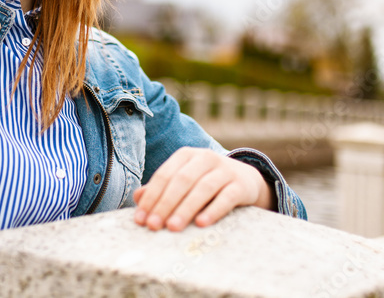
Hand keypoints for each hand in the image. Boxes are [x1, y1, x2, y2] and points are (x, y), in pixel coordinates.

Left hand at [132, 148, 274, 231]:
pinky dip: (213, 210)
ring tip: (173, 227)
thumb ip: (161, 189)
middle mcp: (205, 157)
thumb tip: (137, 197)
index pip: (164, 175)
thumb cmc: (205, 183)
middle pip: (181, 181)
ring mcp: (224, 170)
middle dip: (165, 204)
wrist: (246, 180)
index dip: (151, 197)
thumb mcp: (184, 181)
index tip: (140, 220)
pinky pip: (226, 197)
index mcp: (186, 155)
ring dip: (185, 208)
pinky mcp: (241, 185)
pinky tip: (201, 223)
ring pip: (202, 188)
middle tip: (153, 226)